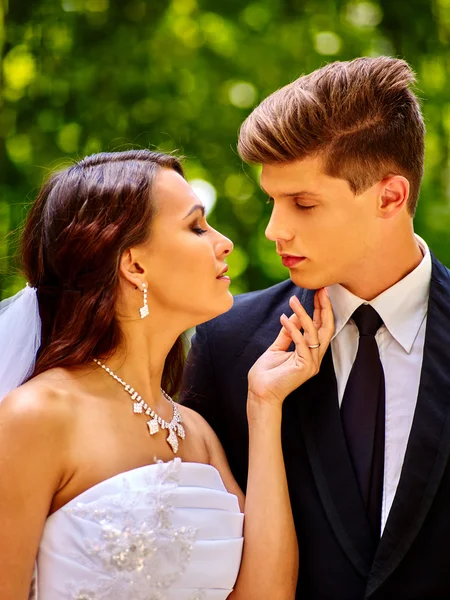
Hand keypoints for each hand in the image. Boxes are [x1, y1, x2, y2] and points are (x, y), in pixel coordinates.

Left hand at [247, 288, 333, 405]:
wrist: (260, 393)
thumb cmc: (267, 374)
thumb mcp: (277, 347)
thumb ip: (287, 333)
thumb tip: (293, 316)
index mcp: (311, 353)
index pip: (321, 327)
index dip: (322, 310)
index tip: (319, 292)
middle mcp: (315, 358)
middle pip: (326, 328)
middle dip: (324, 307)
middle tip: (320, 290)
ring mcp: (312, 363)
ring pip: (314, 333)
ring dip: (304, 314)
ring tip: (293, 300)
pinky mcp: (305, 367)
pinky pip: (302, 342)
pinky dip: (293, 328)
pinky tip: (284, 318)